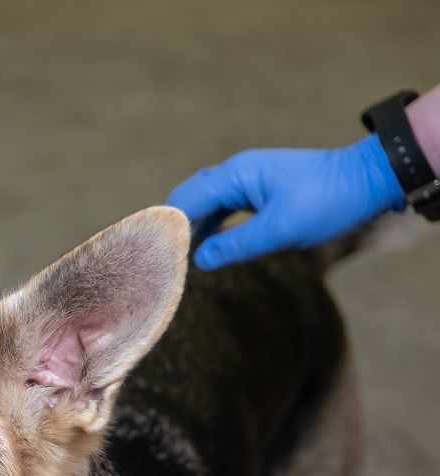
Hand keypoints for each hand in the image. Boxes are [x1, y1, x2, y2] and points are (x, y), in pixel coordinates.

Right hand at [167, 134, 405, 269]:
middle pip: (189, 197)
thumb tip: (199, 261)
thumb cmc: (327, 202)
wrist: (368, 181)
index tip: (151, 254)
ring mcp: (248, 178)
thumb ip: (235, 245)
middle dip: (172, 225)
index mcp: (237, 175)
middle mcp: (238, 171)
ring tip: (174, 255)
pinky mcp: (259, 188)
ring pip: (205, 202)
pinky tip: (203, 245)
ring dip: (189, 226)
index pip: (186, 201)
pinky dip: (208, 224)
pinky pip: (222, 205)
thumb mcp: (279, 230)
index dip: (166, 228)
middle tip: (156, 257)